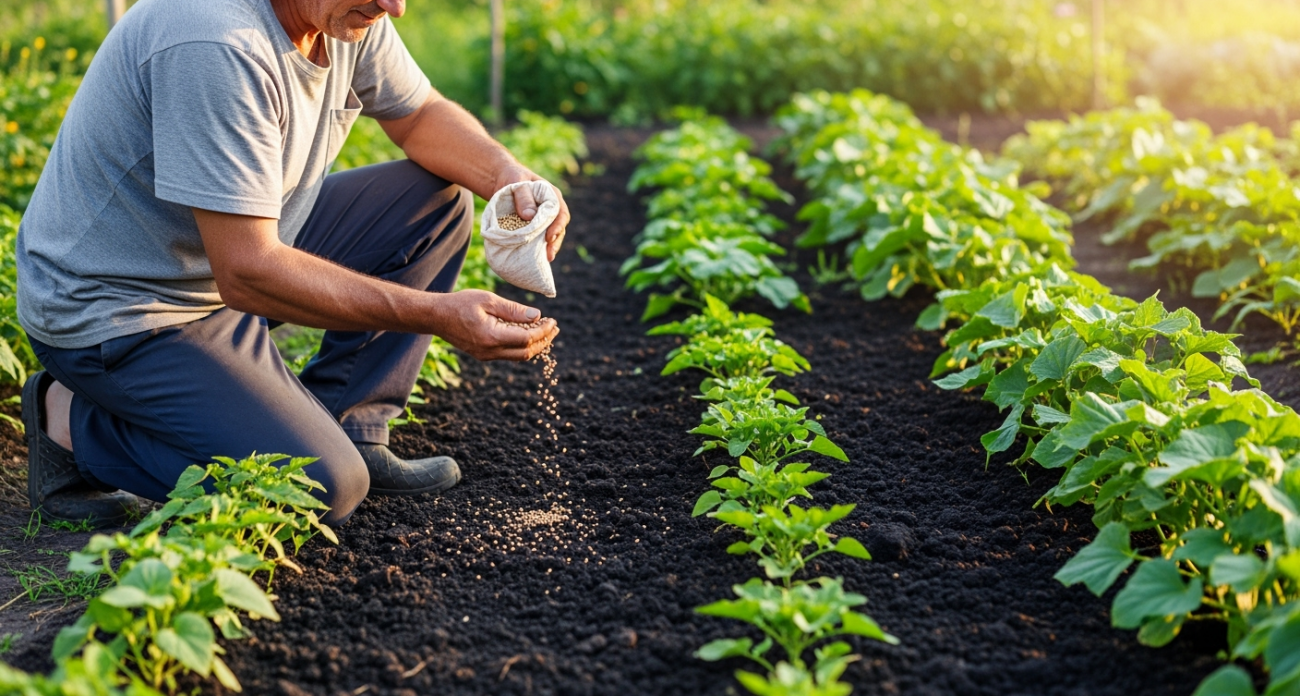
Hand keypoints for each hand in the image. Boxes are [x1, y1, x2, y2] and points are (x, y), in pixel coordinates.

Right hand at [435, 289, 558, 360]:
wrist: (436, 316)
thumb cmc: (460, 303)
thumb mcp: (488, 300)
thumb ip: (513, 310)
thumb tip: (537, 316)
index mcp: (492, 336)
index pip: (527, 338)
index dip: (544, 331)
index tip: (553, 321)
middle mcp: (490, 351)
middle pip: (526, 352)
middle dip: (544, 341)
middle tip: (555, 328)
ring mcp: (486, 356)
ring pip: (518, 356)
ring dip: (534, 345)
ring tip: (546, 332)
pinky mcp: (483, 355)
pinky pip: (509, 354)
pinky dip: (522, 346)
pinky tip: (528, 334)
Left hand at [494, 165, 570, 262]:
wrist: (502, 181)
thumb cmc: (512, 179)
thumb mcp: (517, 184)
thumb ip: (523, 197)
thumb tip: (529, 216)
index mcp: (552, 196)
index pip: (560, 213)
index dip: (557, 226)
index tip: (549, 238)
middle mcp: (551, 209)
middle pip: (559, 227)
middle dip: (555, 242)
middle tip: (549, 255)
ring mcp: (544, 218)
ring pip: (551, 234)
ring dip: (549, 247)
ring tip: (546, 259)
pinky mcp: (535, 226)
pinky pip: (539, 237)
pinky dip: (539, 247)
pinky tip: (536, 258)